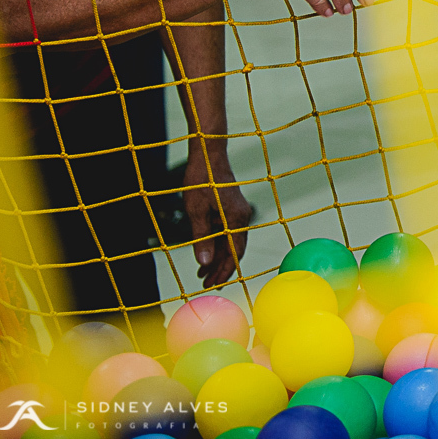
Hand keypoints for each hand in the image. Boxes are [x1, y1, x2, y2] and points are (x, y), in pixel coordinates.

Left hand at [182, 158, 252, 287]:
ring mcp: (238, 212)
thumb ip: (201, 237)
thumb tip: (203, 263)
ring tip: (203, 273)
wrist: (208, 153)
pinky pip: (228, 232)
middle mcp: (241, 216)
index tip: (213, 285)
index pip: (234, 252)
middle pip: (235, 250)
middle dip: (221, 268)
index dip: (224, 271)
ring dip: (218, 257)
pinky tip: (207, 252)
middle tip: (206, 284)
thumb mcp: (195, 210)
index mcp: (236, 218)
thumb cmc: (201, 178)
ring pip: (231, 241)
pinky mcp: (232, 208)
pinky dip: (218, 244)